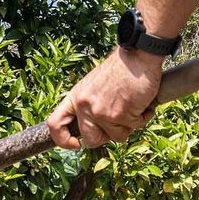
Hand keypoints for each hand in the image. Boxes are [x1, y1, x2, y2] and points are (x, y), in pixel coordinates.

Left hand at [46, 48, 162, 149]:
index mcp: (75, 97)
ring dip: (129, 125)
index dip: (63, 140)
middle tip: (118, 125)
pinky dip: (143, 117)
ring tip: (133, 105)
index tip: (76, 144)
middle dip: (107, 137)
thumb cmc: (120, 69)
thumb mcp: (93, 85)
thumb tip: (93, 127)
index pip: (55, 124)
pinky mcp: (120, 115)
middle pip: (90, 140)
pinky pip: (135, 127)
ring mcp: (102, 112)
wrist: (137, 55)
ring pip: (117, 137)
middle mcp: (85, 106)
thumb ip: (89, 104)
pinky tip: (143, 102)